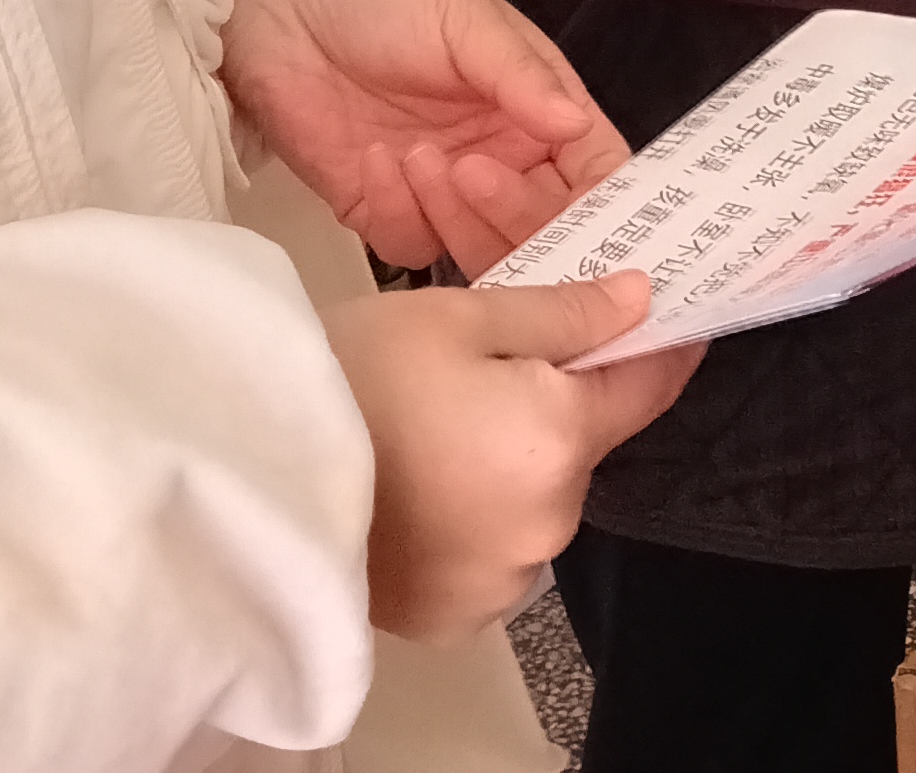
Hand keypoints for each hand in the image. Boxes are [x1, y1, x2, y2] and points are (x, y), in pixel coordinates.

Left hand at [223, 0, 628, 273]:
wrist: (271, 2)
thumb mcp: (463, 19)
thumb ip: (521, 76)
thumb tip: (576, 123)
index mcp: (534, 105)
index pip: (594, 172)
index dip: (607, 208)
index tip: (601, 230)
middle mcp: (499, 155)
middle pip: (544, 227)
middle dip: (521, 216)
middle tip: (478, 174)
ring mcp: (440, 190)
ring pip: (483, 251)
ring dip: (458, 218)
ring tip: (421, 157)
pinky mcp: (381, 209)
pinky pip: (411, 245)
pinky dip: (398, 213)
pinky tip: (371, 159)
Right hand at [331, 276, 703, 641]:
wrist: (251, 479)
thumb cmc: (352, 379)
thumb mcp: (456, 316)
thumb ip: (561, 312)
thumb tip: (641, 300)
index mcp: (562, 439)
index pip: (646, 388)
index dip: (659, 348)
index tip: (664, 320)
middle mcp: (551, 522)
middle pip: (576, 446)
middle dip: (547, 406)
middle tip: (477, 368)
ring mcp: (504, 580)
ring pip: (531, 502)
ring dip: (504, 469)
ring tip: (426, 431)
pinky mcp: (456, 616)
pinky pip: (488, 555)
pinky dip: (468, 521)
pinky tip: (411, 488)